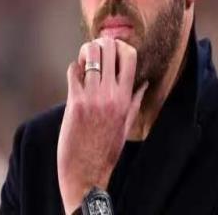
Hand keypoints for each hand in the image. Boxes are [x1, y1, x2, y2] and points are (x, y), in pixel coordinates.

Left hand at [57, 37, 147, 213]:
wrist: (87, 173)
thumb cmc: (107, 149)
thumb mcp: (127, 125)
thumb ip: (136, 101)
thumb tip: (144, 84)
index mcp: (126, 98)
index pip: (129, 57)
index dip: (121, 46)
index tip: (114, 48)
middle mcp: (111, 94)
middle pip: (109, 50)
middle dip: (101, 44)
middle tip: (96, 50)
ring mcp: (92, 97)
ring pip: (90, 56)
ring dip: (85, 53)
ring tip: (84, 60)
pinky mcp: (74, 103)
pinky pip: (73, 72)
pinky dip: (73, 67)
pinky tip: (74, 74)